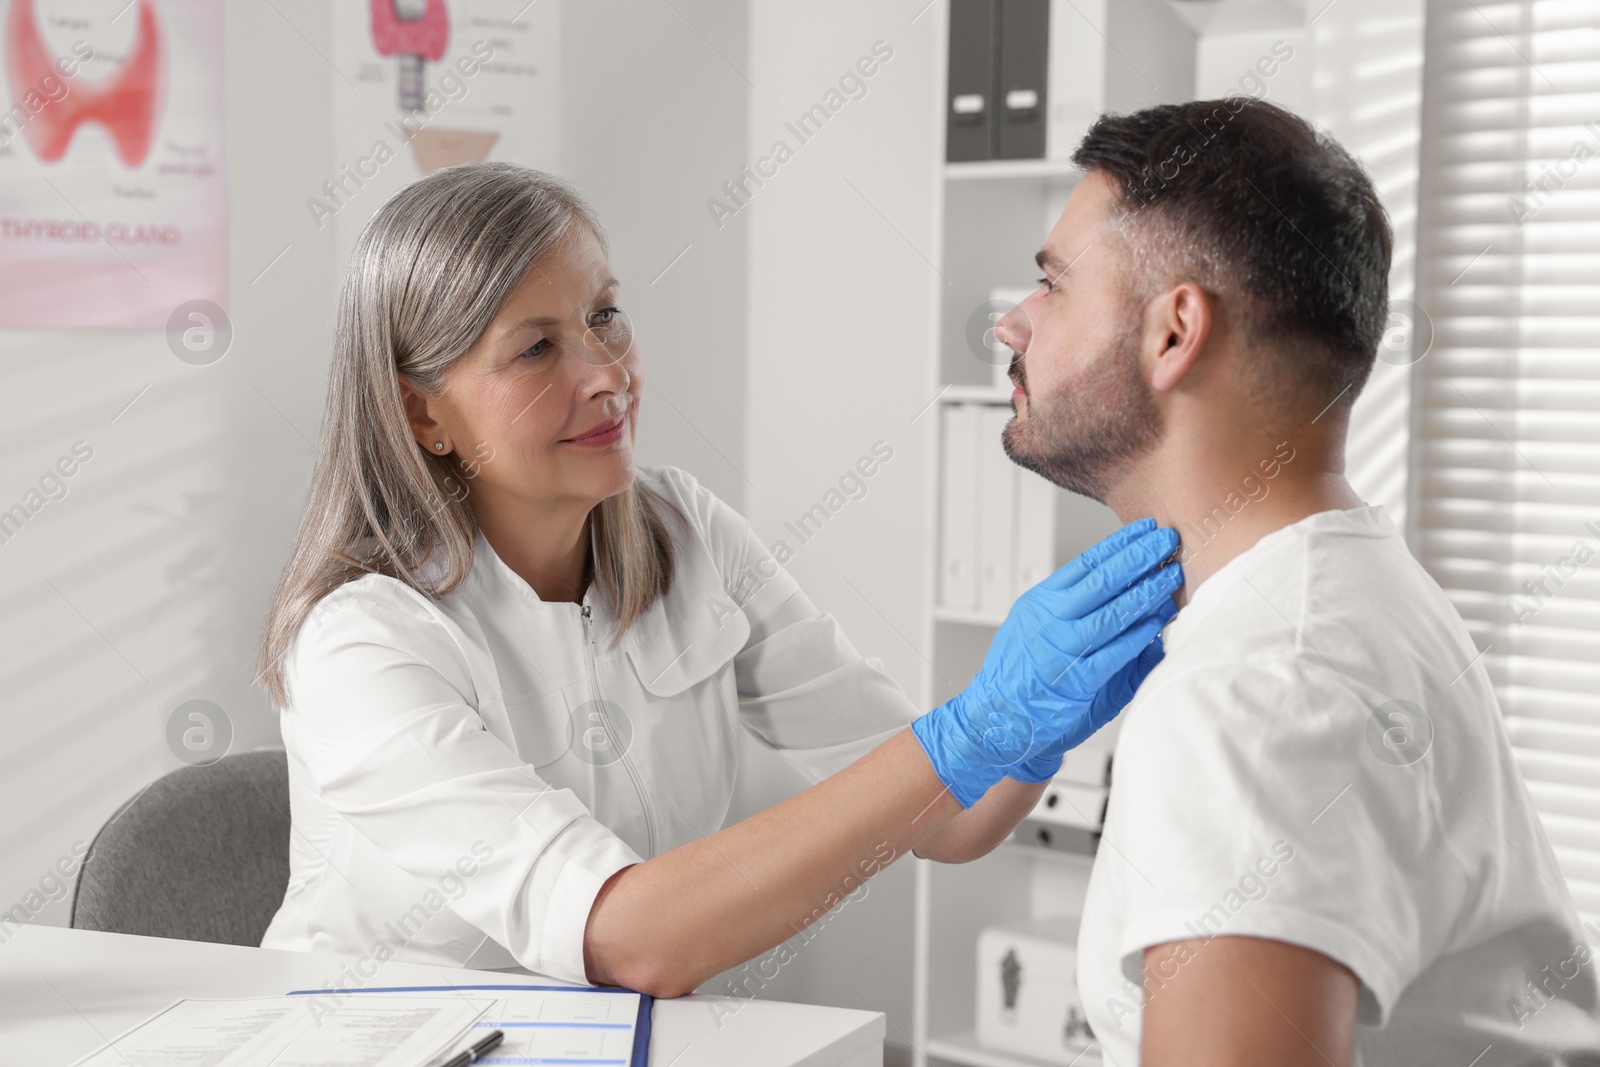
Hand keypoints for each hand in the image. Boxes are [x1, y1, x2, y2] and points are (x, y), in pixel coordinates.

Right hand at [910, 518, 1181, 807]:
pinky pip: (1115, 652)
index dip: (1119, 544)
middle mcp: (1051, 621)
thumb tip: (1116, 599)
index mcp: (1041, 603)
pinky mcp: (1078, 681)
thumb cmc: (1020, 676)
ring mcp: (1063, 650)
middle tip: (1167, 540)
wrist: (996, 720)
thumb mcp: (1034, 629)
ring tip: (1171, 575)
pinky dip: (1138, 635)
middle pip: (1102, 580)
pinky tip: (1157, 621)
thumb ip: (1073, 614)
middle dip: (1139, 557)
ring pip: (1112, 613)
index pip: (1086, 564)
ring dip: (1146, 592)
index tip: (1144, 529)